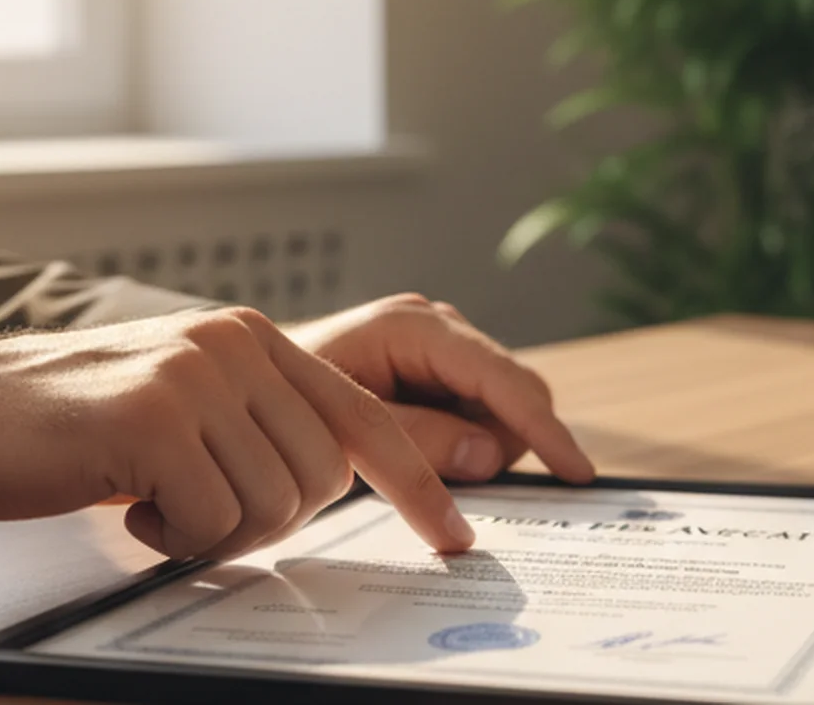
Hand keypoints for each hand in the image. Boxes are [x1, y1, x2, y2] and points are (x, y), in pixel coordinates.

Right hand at [0, 308, 475, 558]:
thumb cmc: (76, 426)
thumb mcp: (188, 404)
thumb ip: (262, 424)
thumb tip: (341, 481)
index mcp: (256, 340)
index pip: (363, 420)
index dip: (417, 484)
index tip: (454, 538)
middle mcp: (236, 344)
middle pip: (322, 478)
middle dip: (270, 521)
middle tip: (199, 512)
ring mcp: (196, 375)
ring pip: (271, 504)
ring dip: (212, 530)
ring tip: (152, 500)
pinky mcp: (152, 418)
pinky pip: (209, 520)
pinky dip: (170, 537)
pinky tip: (124, 504)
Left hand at [284, 294, 594, 484]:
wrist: (238, 382)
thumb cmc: (279, 399)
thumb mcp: (344, 427)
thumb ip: (418, 438)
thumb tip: (488, 455)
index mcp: (416, 328)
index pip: (505, 380)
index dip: (544, 430)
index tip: (575, 472)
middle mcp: (437, 327)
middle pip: (514, 393)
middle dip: (507, 443)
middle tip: (460, 486)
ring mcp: (440, 347)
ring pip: (500, 409)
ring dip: (480, 447)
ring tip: (421, 466)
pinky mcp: (436, 370)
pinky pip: (478, 413)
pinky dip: (465, 443)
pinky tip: (425, 455)